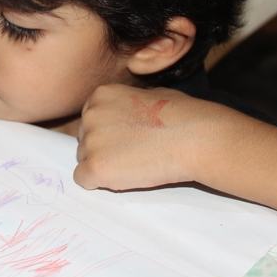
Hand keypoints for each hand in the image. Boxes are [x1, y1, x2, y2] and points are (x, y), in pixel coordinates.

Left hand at [74, 84, 202, 190]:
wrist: (193, 138)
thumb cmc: (181, 116)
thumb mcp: (150, 95)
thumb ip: (128, 103)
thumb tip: (128, 112)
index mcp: (100, 95)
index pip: (89, 120)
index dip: (108, 133)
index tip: (125, 139)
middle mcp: (90, 115)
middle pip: (84, 139)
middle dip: (103, 149)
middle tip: (131, 154)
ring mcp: (91, 141)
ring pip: (84, 159)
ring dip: (103, 165)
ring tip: (134, 164)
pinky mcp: (96, 167)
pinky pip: (83, 179)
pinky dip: (99, 182)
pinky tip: (123, 177)